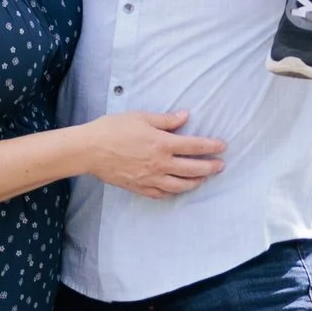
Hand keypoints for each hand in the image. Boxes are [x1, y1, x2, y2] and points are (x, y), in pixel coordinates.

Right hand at [81, 109, 227, 199]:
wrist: (89, 149)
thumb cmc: (113, 129)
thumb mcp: (141, 117)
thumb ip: (166, 120)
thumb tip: (185, 116)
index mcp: (162, 143)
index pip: (194, 146)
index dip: (211, 146)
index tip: (222, 146)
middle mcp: (160, 164)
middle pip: (192, 168)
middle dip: (210, 167)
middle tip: (220, 166)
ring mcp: (150, 178)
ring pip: (179, 185)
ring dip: (195, 182)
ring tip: (203, 179)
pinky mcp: (139, 187)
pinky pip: (161, 194)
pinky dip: (172, 193)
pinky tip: (177, 189)